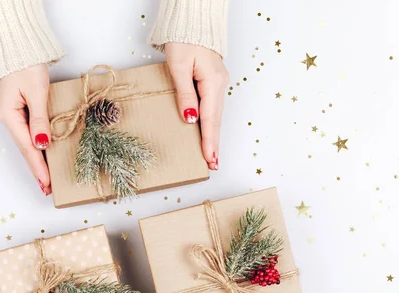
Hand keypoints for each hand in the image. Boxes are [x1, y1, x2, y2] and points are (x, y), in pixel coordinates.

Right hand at [0, 64, 51, 194]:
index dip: (38, 167)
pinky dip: (35, 147)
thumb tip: (42, 144)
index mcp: (8, 115)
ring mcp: (10, 114)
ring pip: (26, 142)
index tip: (47, 184)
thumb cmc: (26, 65)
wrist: (17, 44)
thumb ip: (40, 120)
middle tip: (47, 189)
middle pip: (25, 148)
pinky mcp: (16, 109)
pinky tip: (41, 157)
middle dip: (36, 170)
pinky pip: (27, 133)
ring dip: (36, 161)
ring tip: (45, 180)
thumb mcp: (36, 93)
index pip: (27, 147)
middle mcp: (7, 117)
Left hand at [165, 43, 228, 170]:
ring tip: (211, 155)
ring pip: (215, 114)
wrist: (192, 20)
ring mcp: (218, 83)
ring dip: (212, 135)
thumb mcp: (179, 66)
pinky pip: (212, 106)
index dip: (209, 141)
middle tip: (213, 165)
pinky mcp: (212, 81)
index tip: (210, 159)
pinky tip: (208, 133)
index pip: (210, 118)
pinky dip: (211, 122)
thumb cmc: (184, 39)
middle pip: (216, 120)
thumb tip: (191, 119)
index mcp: (213, 82)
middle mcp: (219, 84)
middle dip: (214, 143)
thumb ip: (185, 93)